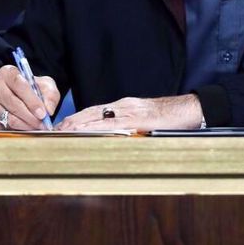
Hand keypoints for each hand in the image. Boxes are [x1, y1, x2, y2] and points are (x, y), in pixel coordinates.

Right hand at [0, 65, 60, 129]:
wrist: (20, 95)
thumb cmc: (33, 89)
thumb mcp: (45, 86)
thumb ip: (50, 95)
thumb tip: (48, 110)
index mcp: (8, 72)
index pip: (19, 85)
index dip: (32, 101)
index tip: (43, 113)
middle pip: (12, 103)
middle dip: (30, 116)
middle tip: (42, 125)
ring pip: (7, 117)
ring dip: (24, 125)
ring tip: (36, 128)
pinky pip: (1, 127)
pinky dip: (15, 130)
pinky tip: (25, 130)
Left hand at [57, 94, 202, 131]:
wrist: (188, 110)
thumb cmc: (169, 118)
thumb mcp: (144, 121)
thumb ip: (128, 127)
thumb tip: (112, 138)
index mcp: (124, 106)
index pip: (95, 111)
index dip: (77, 118)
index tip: (62, 125)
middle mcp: (124, 106)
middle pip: (92, 112)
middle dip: (72, 121)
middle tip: (55, 130)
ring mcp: (130, 111)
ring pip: (99, 115)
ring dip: (80, 123)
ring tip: (64, 131)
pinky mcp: (139, 118)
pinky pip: (114, 123)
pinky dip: (98, 127)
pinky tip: (88, 132)